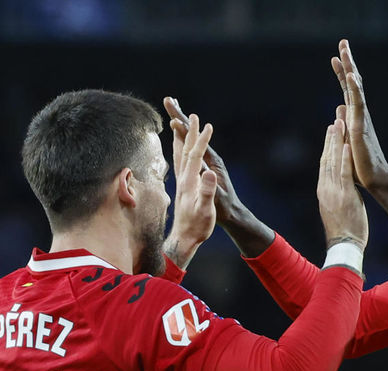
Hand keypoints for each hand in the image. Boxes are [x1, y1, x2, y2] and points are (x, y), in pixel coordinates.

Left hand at [163, 107, 217, 265]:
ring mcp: (180, 182)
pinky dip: (179, 151)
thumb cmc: (197, 226)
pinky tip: (178, 150)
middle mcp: (183, 179)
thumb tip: (209, 173)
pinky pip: (179, 163)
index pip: (195, 155)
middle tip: (190, 115)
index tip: (207, 126)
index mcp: (190, 181)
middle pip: (184, 150)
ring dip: (181, 138)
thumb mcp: (205, 210)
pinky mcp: (181, 187)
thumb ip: (207, 191)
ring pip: (179, 155)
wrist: (185, 238)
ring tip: (178, 125)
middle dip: (188, 132)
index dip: (201, 140)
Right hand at [164, 96, 273, 256]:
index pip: (194, 142)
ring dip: (182, 123)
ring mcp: (205, 162)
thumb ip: (210, 187)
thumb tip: (206, 172)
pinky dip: (183, 137)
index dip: (184, 130)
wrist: (231, 215)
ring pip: (191, 138)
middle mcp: (208, 158)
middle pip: (192, 133)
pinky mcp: (203, 167)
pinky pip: (189, 147)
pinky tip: (179, 135)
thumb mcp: (215, 200)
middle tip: (169, 99)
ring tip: (173, 110)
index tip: (173, 118)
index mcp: (209, 164)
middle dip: (180, 116)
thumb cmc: (222, 210)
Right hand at [317, 113, 367, 249]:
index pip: (324, 165)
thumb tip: (340, 189)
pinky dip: (345, 159)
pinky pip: (344, 173)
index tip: (330, 134)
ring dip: (336, 143)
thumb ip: (337, 196)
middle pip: (327, 159)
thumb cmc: (344, 232)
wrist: (344, 245)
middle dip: (331, 139)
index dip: (326, 148)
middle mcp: (326, 188)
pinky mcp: (345, 195)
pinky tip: (346, 145)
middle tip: (334, 121)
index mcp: (324, 191)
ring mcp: (334, 191)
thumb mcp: (336, 210)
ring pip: (334, 162)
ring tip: (339, 125)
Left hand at [332, 39, 387, 190]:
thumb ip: (342, 123)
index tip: (336, 58)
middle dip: (348, 62)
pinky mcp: (361, 126)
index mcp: (355, 117)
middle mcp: (359, 113)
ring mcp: (361, 118)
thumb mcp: (346, 139)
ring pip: (356, 88)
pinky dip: (354, 88)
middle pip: (353, 83)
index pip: (347, 91)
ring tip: (344, 50)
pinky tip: (351, 75)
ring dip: (350, 68)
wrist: (374, 178)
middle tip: (343, 43)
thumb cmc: (361, 164)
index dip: (342, 74)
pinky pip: (358, 103)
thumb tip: (338, 108)